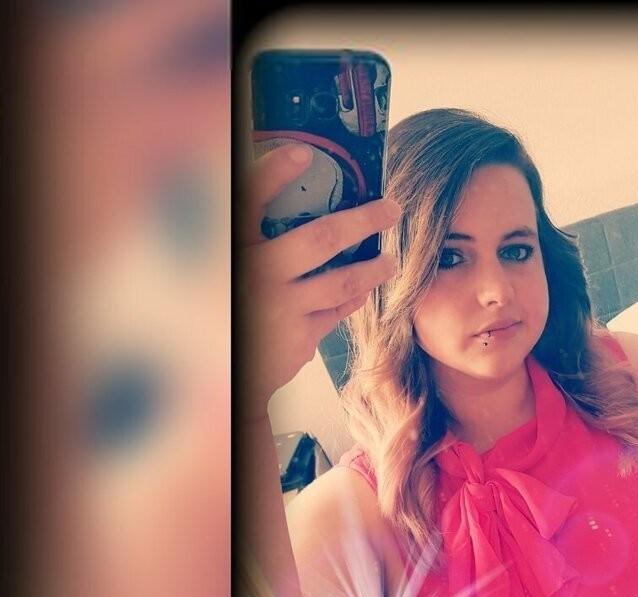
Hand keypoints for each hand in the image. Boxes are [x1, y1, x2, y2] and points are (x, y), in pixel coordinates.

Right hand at [239, 143, 400, 421]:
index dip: (274, 173)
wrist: (224, 371)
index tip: (302, 153)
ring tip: (390, 259)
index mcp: (232, 253)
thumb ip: (241, 234)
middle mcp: (258, 279)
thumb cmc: (219, 310)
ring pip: (342, 283)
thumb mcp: (215, 267)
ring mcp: (282, 311)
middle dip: (362, 220)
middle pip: (320, 241)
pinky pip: (337, 311)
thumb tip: (275, 190)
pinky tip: (365, 288)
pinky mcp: (301, 338)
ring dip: (373, 269)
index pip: (249, 201)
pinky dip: (353, 298)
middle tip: (391, 209)